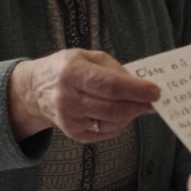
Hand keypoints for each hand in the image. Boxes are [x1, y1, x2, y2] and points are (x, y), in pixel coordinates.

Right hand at [9, 49, 159, 142]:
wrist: (35, 90)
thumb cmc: (66, 68)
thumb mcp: (87, 56)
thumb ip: (113, 69)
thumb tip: (139, 84)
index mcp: (72, 73)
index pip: (110, 86)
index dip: (136, 90)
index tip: (155, 91)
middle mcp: (68, 99)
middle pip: (113, 109)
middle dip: (138, 105)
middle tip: (153, 101)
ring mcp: (70, 120)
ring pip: (112, 123)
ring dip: (131, 114)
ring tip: (138, 104)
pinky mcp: (74, 134)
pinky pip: (106, 132)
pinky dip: (119, 123)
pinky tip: (121, 113)